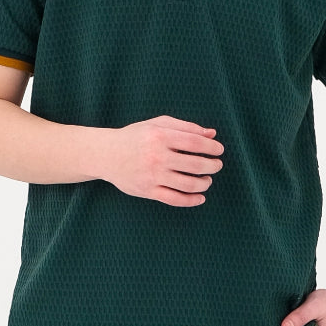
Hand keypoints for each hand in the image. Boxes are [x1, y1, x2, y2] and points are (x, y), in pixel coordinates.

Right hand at [102, 116, 223, 206]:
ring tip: (208, 179)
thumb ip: (185, 127)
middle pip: (195, 164)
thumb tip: (212, 134)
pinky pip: (174, 199)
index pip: (194, 142)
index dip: (211, 147)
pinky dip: (191, 200)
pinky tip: (200, 197)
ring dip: (204, 183)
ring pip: (188, 184)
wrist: (106, 154)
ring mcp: (152, 176)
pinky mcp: (148, 191)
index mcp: (160, 136)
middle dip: (212, 166)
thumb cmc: (136, 136)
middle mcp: (157, 156)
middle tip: (217, 165)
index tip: (219, 150)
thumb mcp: (158, 124)